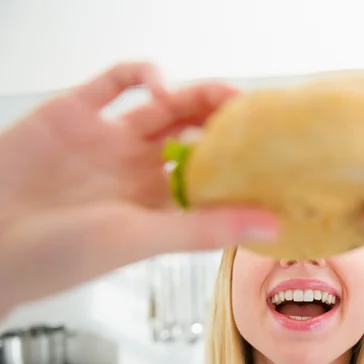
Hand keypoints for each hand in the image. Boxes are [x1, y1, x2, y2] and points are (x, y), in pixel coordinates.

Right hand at [0, 62, 277, 309]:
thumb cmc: (57, 256)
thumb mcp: (139, 240)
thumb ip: (203, 229)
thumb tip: (272, 226)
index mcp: (160, 202)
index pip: (215, 174)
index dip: (242, 159)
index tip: (272, 147)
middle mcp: (140, 169)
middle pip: (195, 133)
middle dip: (224, 120)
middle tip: (251, 112)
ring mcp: (109, 140)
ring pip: (165, 106)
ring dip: (195, 95)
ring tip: (222, 95)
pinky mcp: (76, 114)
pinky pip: (115, 84)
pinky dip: (142, 74)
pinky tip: (159, 82)